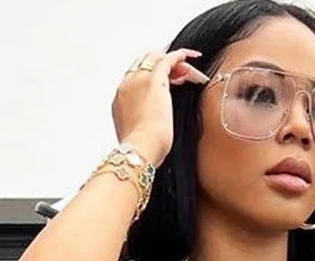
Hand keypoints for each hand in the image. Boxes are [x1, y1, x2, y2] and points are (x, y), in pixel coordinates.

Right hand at [112, 47, 209, 164]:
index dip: (153, 76)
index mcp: (120, 99)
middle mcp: (127, 84)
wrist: (140, 150)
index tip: (169, 85)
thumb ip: (141, 124)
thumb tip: (150, 127)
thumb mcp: (137, 134)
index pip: (136, 76)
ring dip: (176, 65)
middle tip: (181, 76)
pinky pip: (168, 59)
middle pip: (145, 62)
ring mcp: (139, 80)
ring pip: (158, 60)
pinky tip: (191, 57)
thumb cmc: (141, 150)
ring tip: (193, 76)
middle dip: (164, 66)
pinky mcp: (154, 80)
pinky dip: (180, 56)